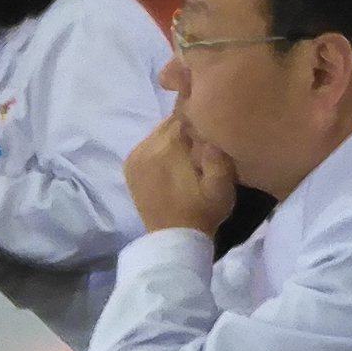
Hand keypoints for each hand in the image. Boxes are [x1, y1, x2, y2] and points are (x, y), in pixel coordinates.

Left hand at [122, 111, 236, 239]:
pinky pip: (148, 144)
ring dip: (172, 137)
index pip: (186, 112)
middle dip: (186, 127)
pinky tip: (171, 162)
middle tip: (200, 143)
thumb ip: (216, 152)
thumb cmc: (202, 211)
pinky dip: (159, 147)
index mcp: (170, 144)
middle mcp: (148, 144)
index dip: (200, 116)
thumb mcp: (222, 184)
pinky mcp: (129, 165)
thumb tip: (207, 127)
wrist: (174, 239)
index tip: (211, 125)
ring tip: (187, 153)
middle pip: (170, 121)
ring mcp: (135, 154)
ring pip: (158, 131)